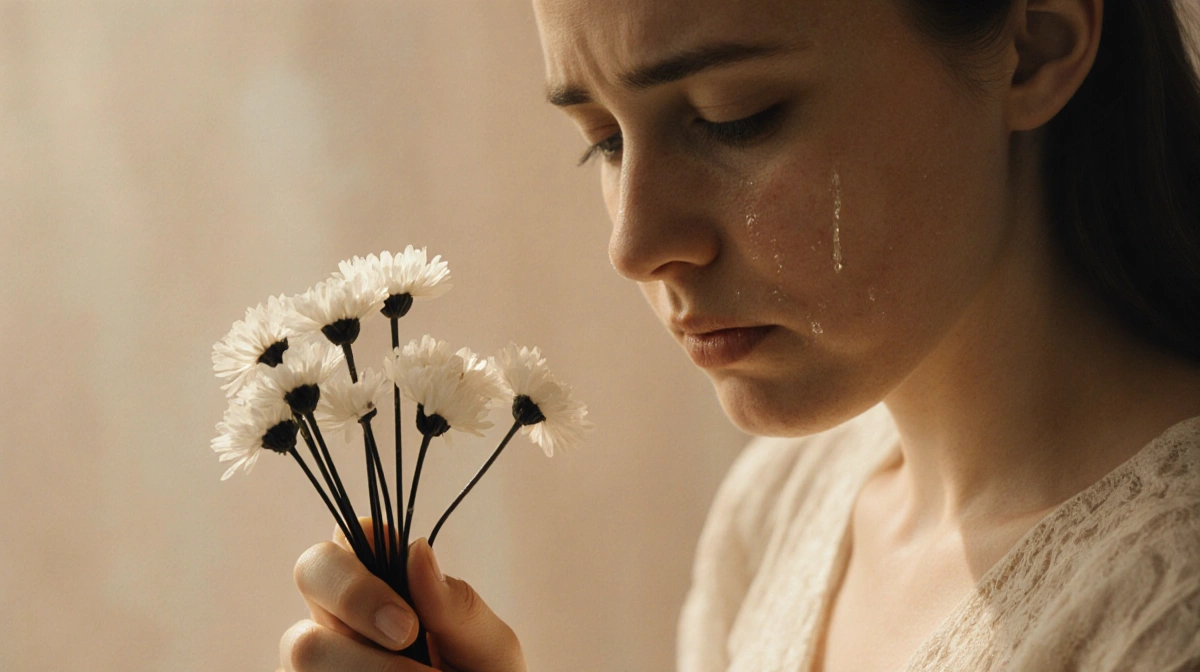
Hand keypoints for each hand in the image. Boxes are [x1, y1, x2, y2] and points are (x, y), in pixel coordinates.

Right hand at [278, 525, 525, 671]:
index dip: (367, 555)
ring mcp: (319, 660)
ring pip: (303, 645)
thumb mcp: (489, 649)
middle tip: (407, 637)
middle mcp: (342, 617)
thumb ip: (457, 605)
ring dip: (365, 667)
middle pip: (310, 570)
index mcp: (387, 586)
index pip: (354, 535)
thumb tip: (417, 551)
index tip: (410, 613)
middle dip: (355, 598)